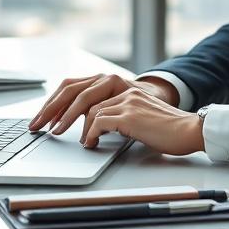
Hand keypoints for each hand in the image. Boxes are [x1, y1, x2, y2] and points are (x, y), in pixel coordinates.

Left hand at [28, 73, 178, 134]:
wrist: (188, 130)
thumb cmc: (163, 128)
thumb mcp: (134, 114)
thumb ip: (113, 113)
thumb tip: (88, 126)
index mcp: (119, 85)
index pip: (78, 85)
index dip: (57, 100)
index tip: (44, 116)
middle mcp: (120, 87)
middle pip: (76, 92)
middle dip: (53, 110)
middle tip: (39, 126)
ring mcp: (125, 99)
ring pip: (88, 110)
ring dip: (74, 127)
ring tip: (66, 138)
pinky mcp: (130, 114)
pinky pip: (100, 122)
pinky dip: (90, 134)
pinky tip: (91, 144)